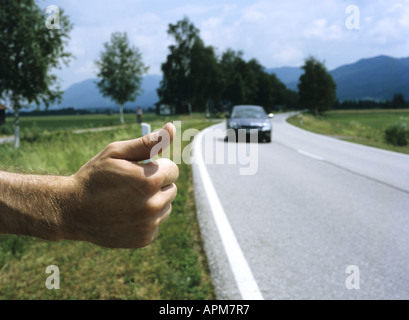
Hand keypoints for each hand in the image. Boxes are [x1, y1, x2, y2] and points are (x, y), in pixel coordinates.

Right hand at [63, 123, 178, 248]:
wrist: (72, 210)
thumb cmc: (95, 176)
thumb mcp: (116, 152)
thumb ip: (147, 142)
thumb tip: (171, 128)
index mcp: (149, 181)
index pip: (173, 170)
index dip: (156, 167)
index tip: (139, 169)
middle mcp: (153, 205)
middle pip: (172, 189)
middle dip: (157, 184)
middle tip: (132, 185)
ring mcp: (149, 225)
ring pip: (166, 206)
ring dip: (154, 201)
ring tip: (128, 200)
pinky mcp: (145, 239)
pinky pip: (156, 223)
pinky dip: (146, 218)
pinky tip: (126, 215)